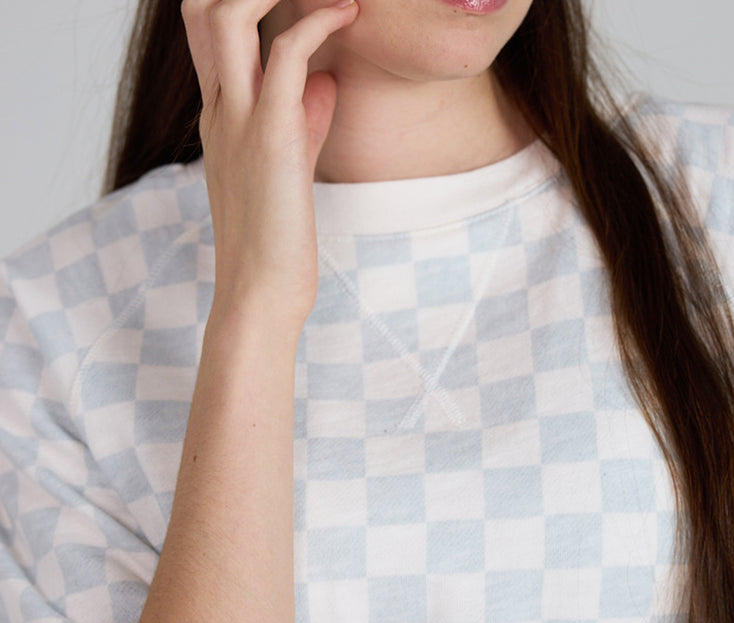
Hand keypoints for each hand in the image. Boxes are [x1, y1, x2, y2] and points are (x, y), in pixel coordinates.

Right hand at [181, 0, 358, 321]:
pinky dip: (318, 21)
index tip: (292, 0)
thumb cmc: (276, 244)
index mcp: (217, 117)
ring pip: (227, 14)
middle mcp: (218, 110)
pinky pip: (287, 53)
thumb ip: (303, 120)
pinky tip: (347, 15)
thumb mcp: (289, 168)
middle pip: (201, 8)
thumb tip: (326, 81)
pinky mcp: (272, 137)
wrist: (260, 297)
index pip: (206, 29)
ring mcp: (238, 121)